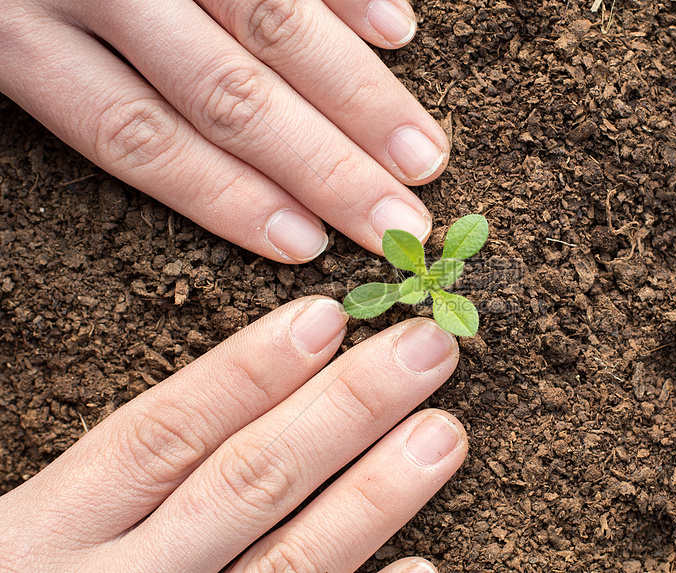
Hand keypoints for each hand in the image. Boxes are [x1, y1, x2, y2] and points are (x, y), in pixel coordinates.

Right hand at [0, 297, 465, 571]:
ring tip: (443, 435)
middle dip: (345, 410)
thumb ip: (117, 482)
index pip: (162, 436)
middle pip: (245, 484)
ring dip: (374, 498)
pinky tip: (423, 568)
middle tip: (425, 350)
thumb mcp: (36, 532)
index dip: (247, 374)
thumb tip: (252, 401)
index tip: (328, 317)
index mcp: (51, 533)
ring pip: (287, 563)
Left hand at [1, 0, 448, 261]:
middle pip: (225, 94)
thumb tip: (203, 160)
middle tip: (399, 224)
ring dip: (357, 93)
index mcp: (14, 34)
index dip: (226, 198)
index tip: (306, 246)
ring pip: (268, 22)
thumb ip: (72, 82)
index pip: (138, 136)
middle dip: (323, 166)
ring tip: (422, 153)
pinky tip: (397, 31)